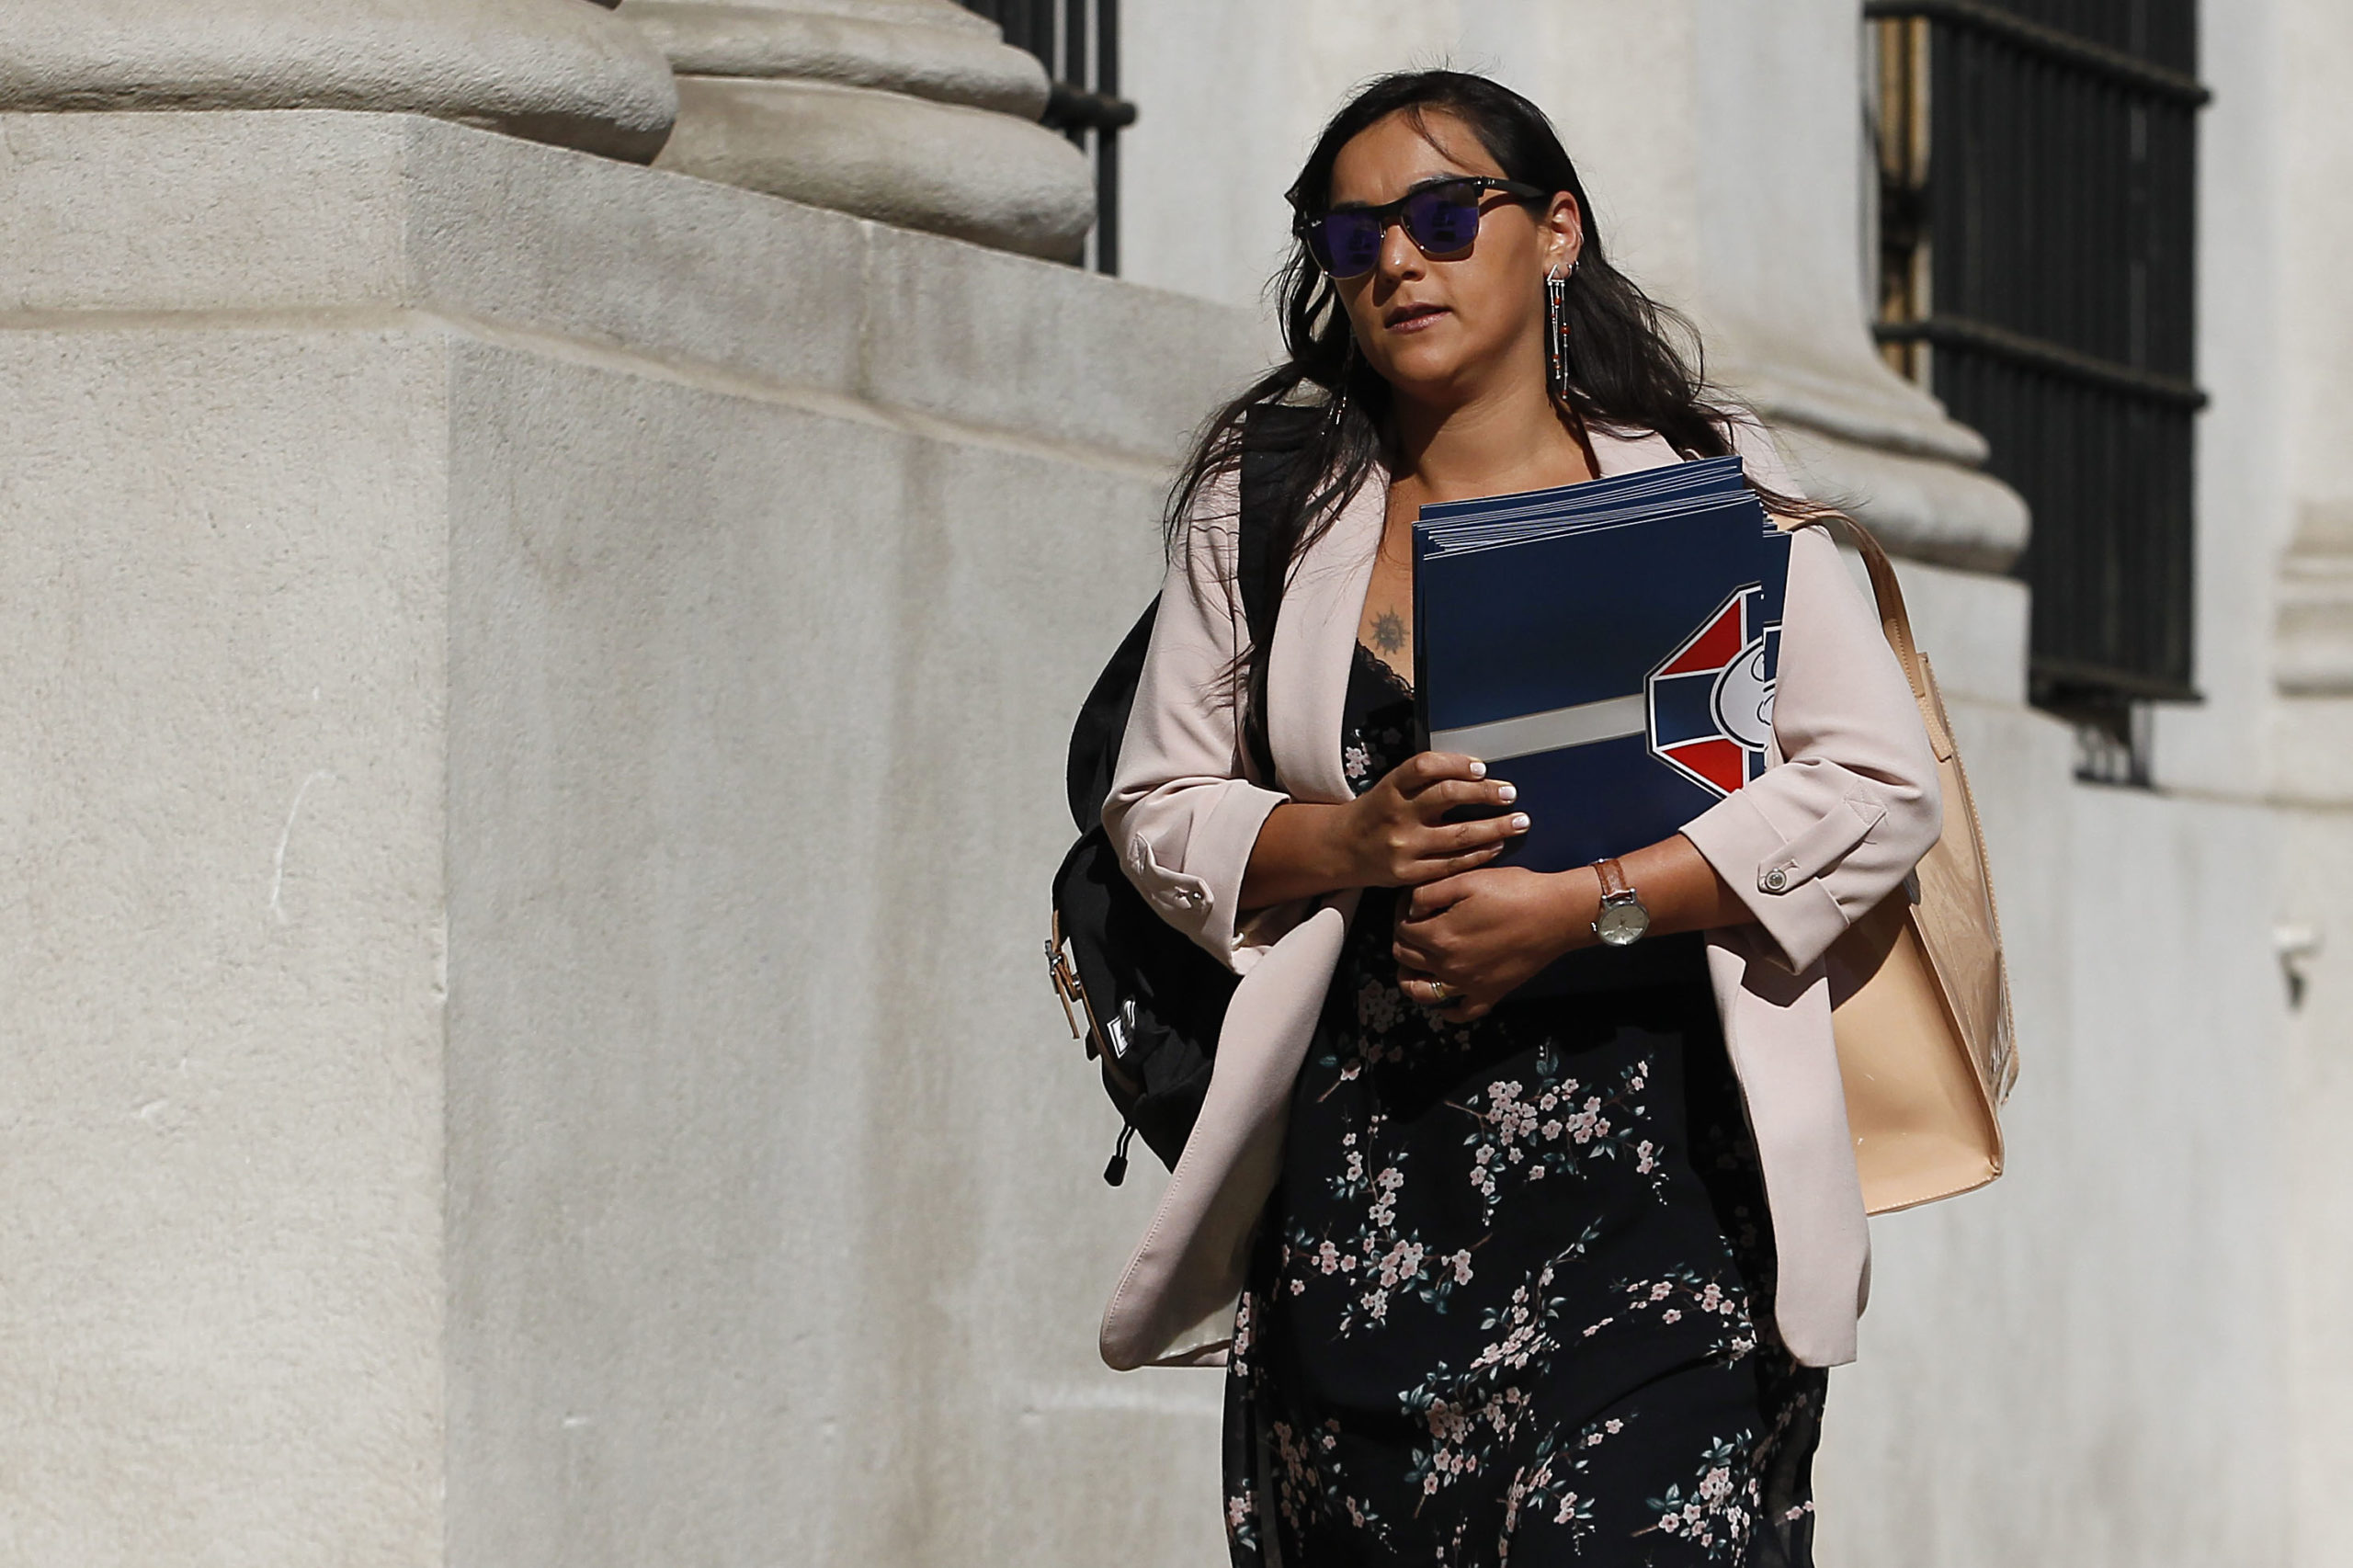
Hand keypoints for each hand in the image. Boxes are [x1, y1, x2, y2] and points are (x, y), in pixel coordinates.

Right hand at [1338, 752, 1528, 888]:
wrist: (1342, 849)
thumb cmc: (1377, 812)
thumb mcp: (1391, 788)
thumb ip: (1424, 780)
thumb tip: (1477, 773)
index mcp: (1390, 787)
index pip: (1425, 766)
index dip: (1456, 764)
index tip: (1482, 768)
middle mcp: (1396, 814)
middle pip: (1446, 796)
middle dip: (1484, 793)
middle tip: (1510, 793)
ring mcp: (1402, 846)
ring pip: (1457, 835)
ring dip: (1494, 827)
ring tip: (1519, 821)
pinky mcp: (1408, 873)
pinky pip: (1451, 864)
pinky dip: (1478, 854)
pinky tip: (1497, 846)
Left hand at [1392, 866, 1596, 1020]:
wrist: (1557, 913)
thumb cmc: (1514, 891)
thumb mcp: (1466, 880)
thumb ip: (1428, 893)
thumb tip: (1410, 910)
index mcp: (1439, 937)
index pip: (1402, 930)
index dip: (1401, 913)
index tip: (1411, 903)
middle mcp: (1448, 967)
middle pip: (1406, 959)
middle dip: (1403, 940)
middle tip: (1415, 924)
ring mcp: (1468, 985)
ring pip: (1423, 993)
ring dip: (1411, 978)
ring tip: (1414, 964)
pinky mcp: (1490, 994)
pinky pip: (1462, 1012)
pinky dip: (1448, 1011)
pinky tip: (1444, 1001)